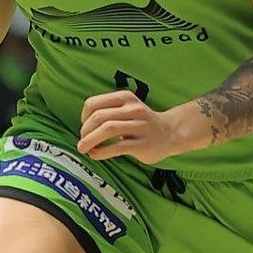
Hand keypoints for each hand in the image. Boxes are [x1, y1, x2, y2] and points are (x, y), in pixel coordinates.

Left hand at [78, 90, 200, 164]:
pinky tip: (96, 155)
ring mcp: (139, 126)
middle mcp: (133, 109)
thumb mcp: (127, 108)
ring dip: (90, 140)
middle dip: (85, 131)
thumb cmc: (142, 122)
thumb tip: (84, 129)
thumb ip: (108, 113)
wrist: (171, 132)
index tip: (83, 127)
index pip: (94, 103)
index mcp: (125, 98)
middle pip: (99, 116)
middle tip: (82, 142)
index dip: (83, 117)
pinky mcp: (143, 144)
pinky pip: (118, 147)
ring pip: (108, 129)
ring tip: (83, 148)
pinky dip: (102, 152)